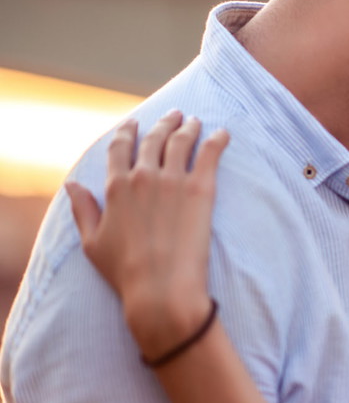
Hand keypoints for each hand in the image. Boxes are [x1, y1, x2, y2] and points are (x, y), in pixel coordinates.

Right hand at [66, 111, 229, 361]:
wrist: (161, 289)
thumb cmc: (125, 272)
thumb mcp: (92, 242)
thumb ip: (82, 209)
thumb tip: (71, 185)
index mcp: (115, 188)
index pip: (119, 148)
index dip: (127, 131)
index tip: (134, 122)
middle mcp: (142, 177)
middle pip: (153, 139)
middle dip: (164, 123)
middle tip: (175, 114)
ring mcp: (173, 181)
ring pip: (181, 141)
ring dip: (188, 126)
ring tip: (195, 120)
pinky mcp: (201, 190)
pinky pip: (210, 153)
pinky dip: (217, 140)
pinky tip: (223, 133)